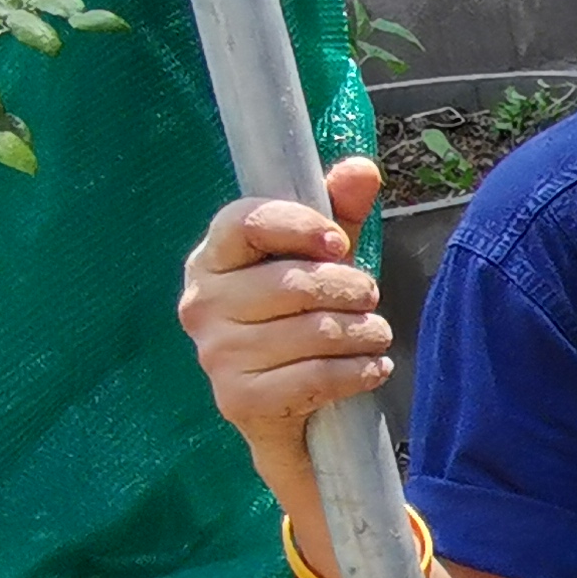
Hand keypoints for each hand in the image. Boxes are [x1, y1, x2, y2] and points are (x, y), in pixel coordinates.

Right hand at [177, 157, 389, 460]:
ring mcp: (215, 354)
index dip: (300, 226)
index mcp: (212, 258)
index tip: (338, 242)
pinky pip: (316, 377)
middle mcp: (201, 303)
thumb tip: (361, 170)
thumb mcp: (321, 259)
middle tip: (369, 297)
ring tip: (375, 334)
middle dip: (350, 288)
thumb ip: (339, 212)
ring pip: (312, 331)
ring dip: (363, 333)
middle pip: (293, 283)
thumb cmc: (300, 316)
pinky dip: (358, 371)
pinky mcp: (238, 399)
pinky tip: (371, 367)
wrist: (285, 407)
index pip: (247, 222)